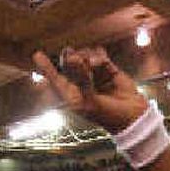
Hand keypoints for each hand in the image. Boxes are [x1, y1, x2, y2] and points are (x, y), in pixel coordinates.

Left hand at [33, 47, 147, 132]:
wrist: (132, 115)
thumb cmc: (108, 115)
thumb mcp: (91, 101)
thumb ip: (82, 79)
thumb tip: (76, 57)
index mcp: (72, 97)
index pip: (56, 80)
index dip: (47, 68)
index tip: (37, 55)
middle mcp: (81, 85)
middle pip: (68, 64)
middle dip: (70, 58)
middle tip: (71, 54)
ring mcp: (94, 77)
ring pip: (84, 57)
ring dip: (87, 57)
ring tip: (95, 64)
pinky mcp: (108, 70)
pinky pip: (99, 56)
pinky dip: (98, 56)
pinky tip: (101, 61)